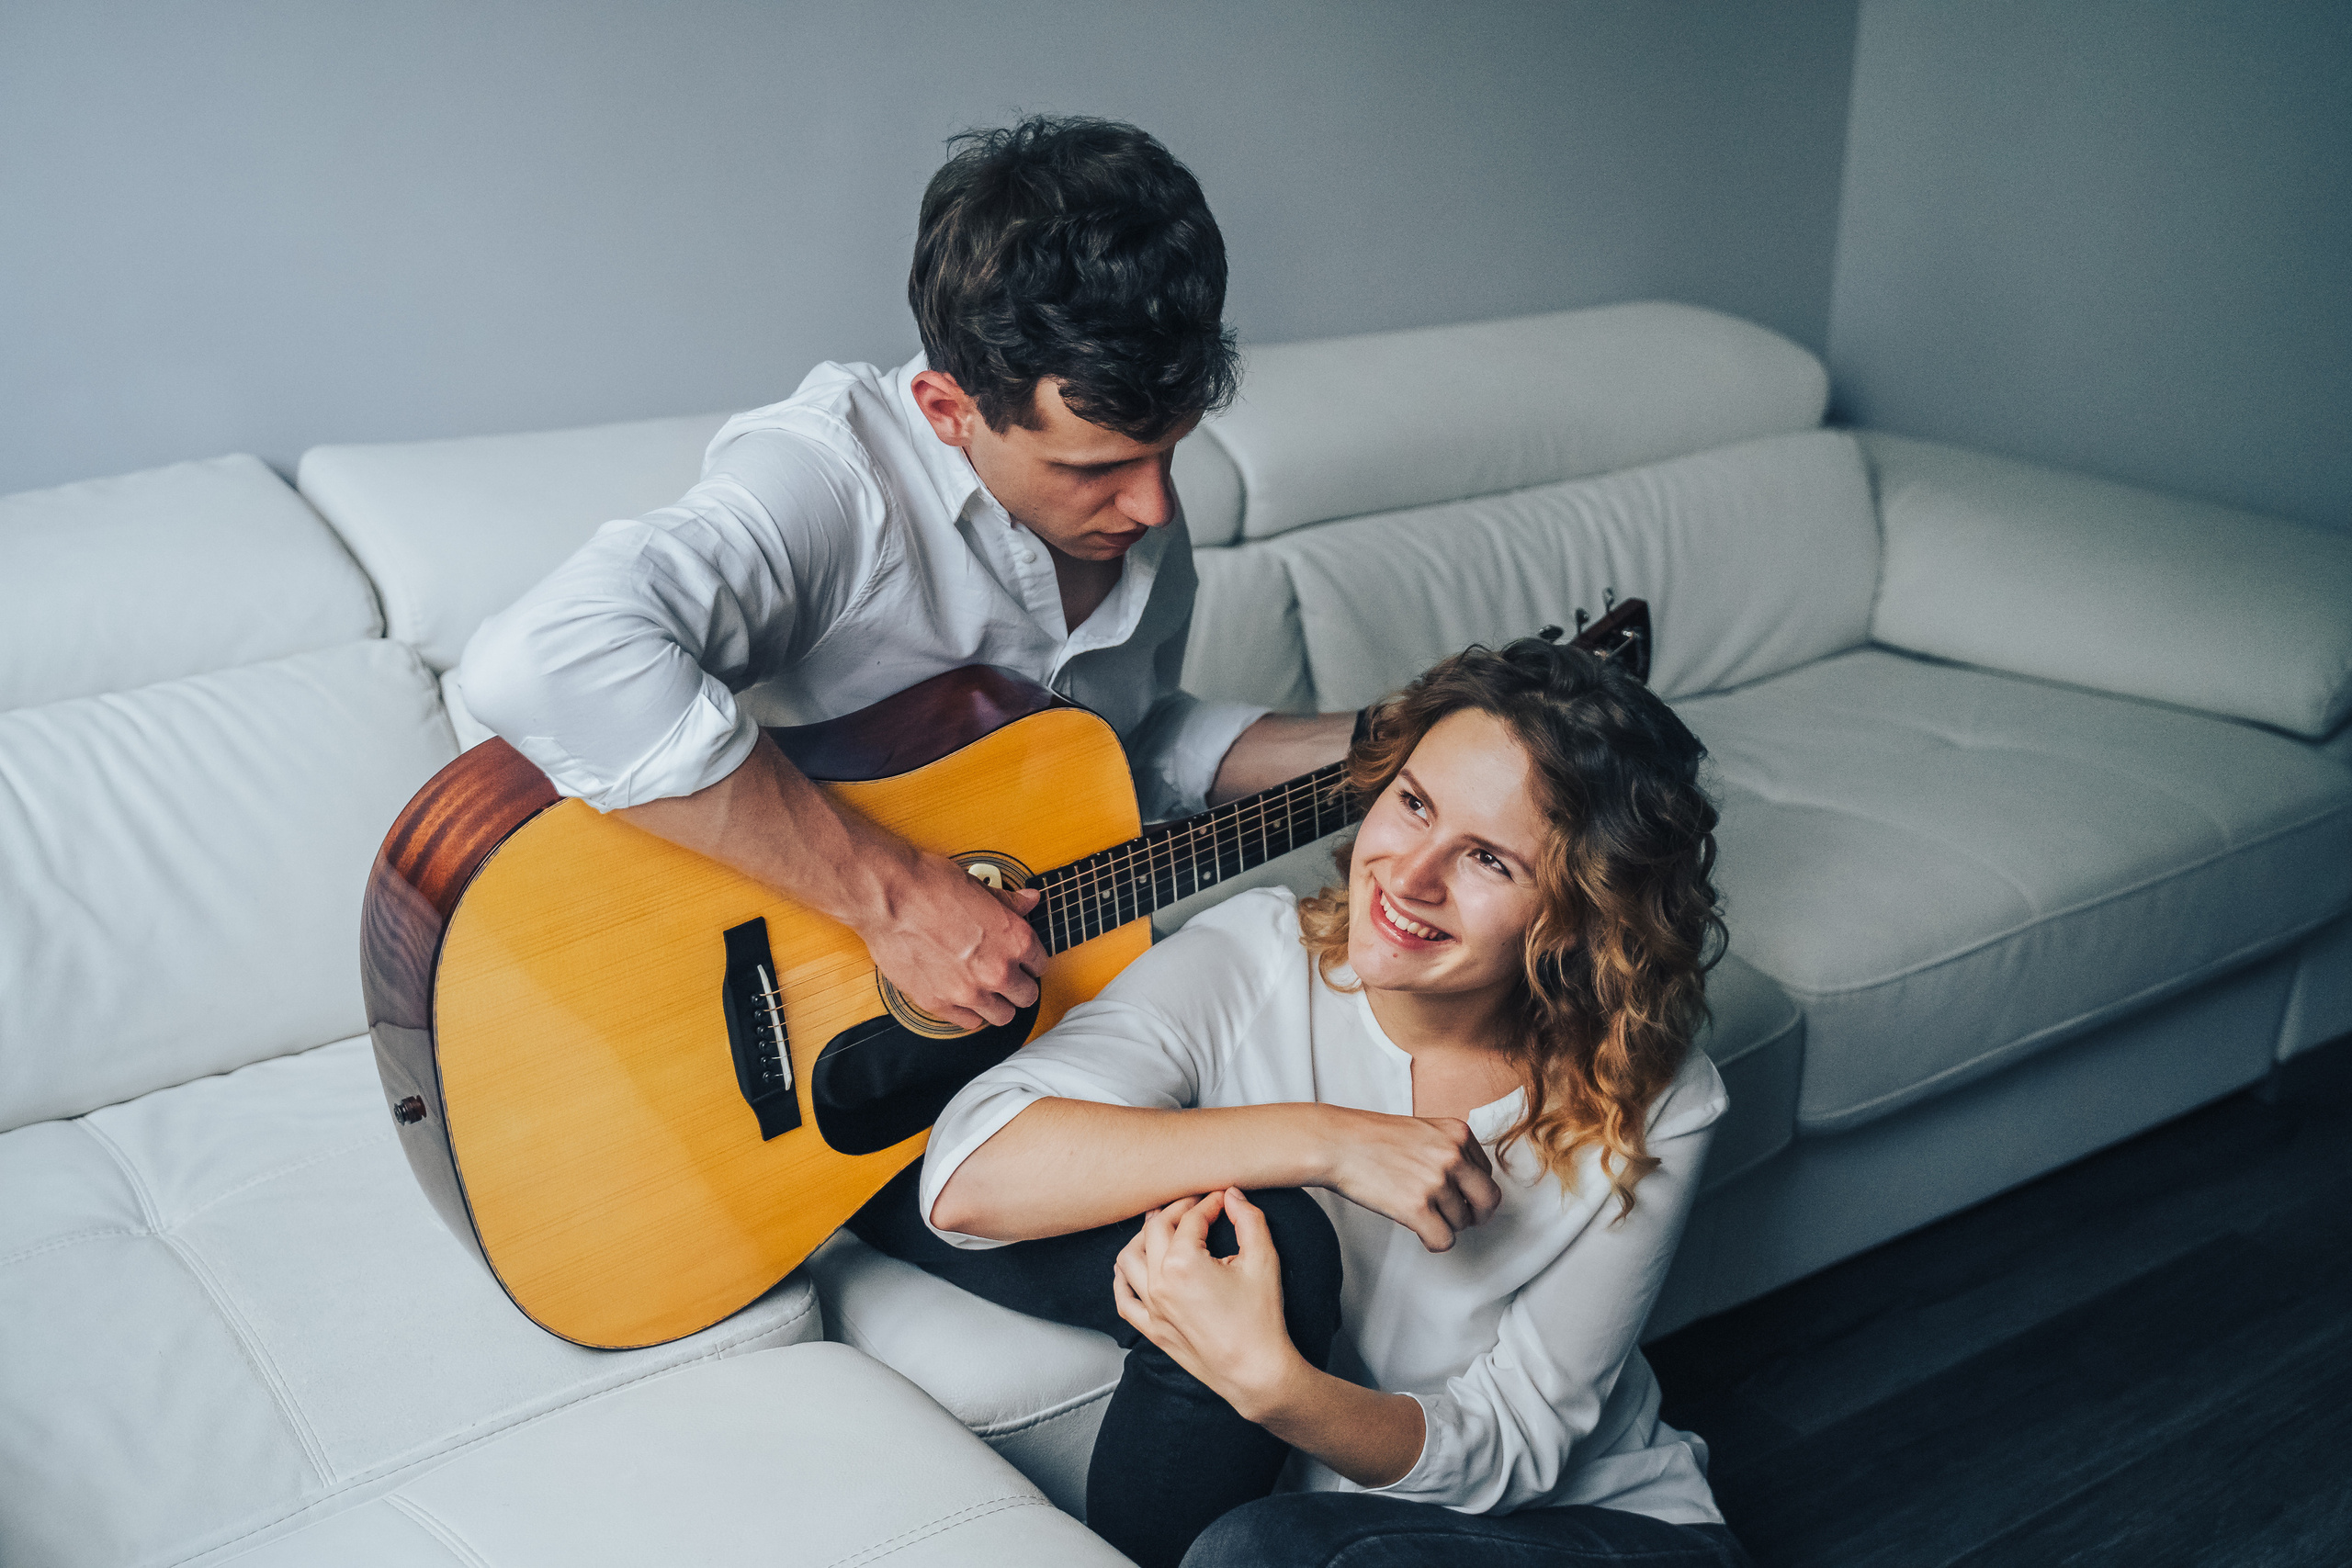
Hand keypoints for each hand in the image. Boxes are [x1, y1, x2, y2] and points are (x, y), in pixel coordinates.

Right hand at [858, 852, 1044, 1030]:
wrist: (888, 897)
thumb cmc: (930, 885)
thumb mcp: (979, 887)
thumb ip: (1008, 902)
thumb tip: (1028, 900)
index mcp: (1014, 940)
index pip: (1040, 965)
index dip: (1030, 961)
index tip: (1021, 960)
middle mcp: (997, 970)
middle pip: (1027, 996)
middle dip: (1019, 986)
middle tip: (1006, 976)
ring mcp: (969, 992)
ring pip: (1002, 1016)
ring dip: (997, 1004)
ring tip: (986, 990)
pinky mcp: (939, 1003)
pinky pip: (968, 1022)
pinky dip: (968, 1012)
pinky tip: (962, 997)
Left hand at [1112, 1190, 1301, 1417]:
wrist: (1256, 1372)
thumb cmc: (1261, 1319)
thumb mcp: (1264, 1261)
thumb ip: (1249, 1220)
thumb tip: (1232, 1196)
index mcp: (1183, 1263)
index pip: (1191, 1219)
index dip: (1209, 1203)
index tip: (1222, 1198)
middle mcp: (1159, 1283)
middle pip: (1156, 1229)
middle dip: (1176, 1210)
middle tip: (1197, 1205)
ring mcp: (1151, 1308)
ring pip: (1129, 1258)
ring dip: (1144, 1236)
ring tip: (1162, 1226)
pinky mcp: (1152, 1329)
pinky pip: (1124, 1299)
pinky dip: (1123, 1278)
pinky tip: (1131, 1267)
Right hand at [1318, 1107, 1500, 1251]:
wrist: (1336, 1142)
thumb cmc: (1372, 1138)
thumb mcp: (1423, 1130)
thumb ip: (1450, 1150)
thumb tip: (1470, 1186)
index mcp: (1457, 1133)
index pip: (1486, 1173)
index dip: (1472, 1190)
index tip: (1458, 1196)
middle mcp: (1452, 1155)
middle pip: (1488, 1200)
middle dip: (1477, 1215)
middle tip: (1461, 1218)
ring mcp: (1435, 1182)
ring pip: (1461, 1223)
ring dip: (1443, 1224)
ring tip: (1418, 1211)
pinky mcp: (1416, 1207)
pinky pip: (1443, 1240)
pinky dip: (1434, 1241)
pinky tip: (1419, 1230)